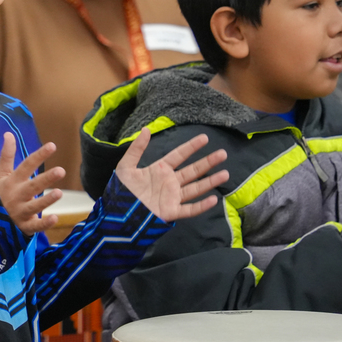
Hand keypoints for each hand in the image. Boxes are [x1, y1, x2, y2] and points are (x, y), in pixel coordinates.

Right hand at [0, 133, 66, 235]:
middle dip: (46, 178)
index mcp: (12, 181)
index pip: (26, 166)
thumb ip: (6, 155)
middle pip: (32, 186)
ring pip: (33, 206)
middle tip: (61, 171)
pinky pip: (35, 226)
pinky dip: (44, 224)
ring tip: (59, 193)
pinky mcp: (24, 226)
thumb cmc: (2, 192)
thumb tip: (8, 133)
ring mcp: (20, 212)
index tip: (52, 146)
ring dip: (46, 200)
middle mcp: (16, 195)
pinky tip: (55, 218)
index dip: (39, 156)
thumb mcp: (1, 174)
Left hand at [114, 129, 228, 221]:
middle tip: (223, 154)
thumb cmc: (121, 189)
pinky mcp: (171, 212)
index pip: (179, 155)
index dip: (191, 147)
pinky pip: (189, 209)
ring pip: (195, 188)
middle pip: (192, 170)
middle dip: (208, 162)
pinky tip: (213, 199)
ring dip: (210, 182)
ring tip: (225, 173)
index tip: (205, 138)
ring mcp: (172, 197)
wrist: (116, 212)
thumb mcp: (126, 166)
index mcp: (160, 170)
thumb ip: (136, 149)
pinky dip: (201, 205)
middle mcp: (169, 182)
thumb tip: (146, 129)